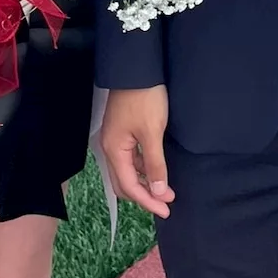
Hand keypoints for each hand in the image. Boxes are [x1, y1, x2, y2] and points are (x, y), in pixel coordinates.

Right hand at [101, 85, 174, 218]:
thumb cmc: (144, 99)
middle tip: (166, 203)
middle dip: (144, 196)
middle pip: (123, 183)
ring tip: (165, 188)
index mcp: (114, 150)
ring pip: (127, 171)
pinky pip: (130, 159)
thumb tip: (158, 192)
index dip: (148, 201)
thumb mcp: (153, 132)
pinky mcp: (122, 132)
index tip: (167, 209)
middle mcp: (110, 147)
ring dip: (144, 183)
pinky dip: (143, 169)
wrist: (137, 68)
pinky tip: (156, 170)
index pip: (129, 186)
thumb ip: (155, 164)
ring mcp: (115, 139)